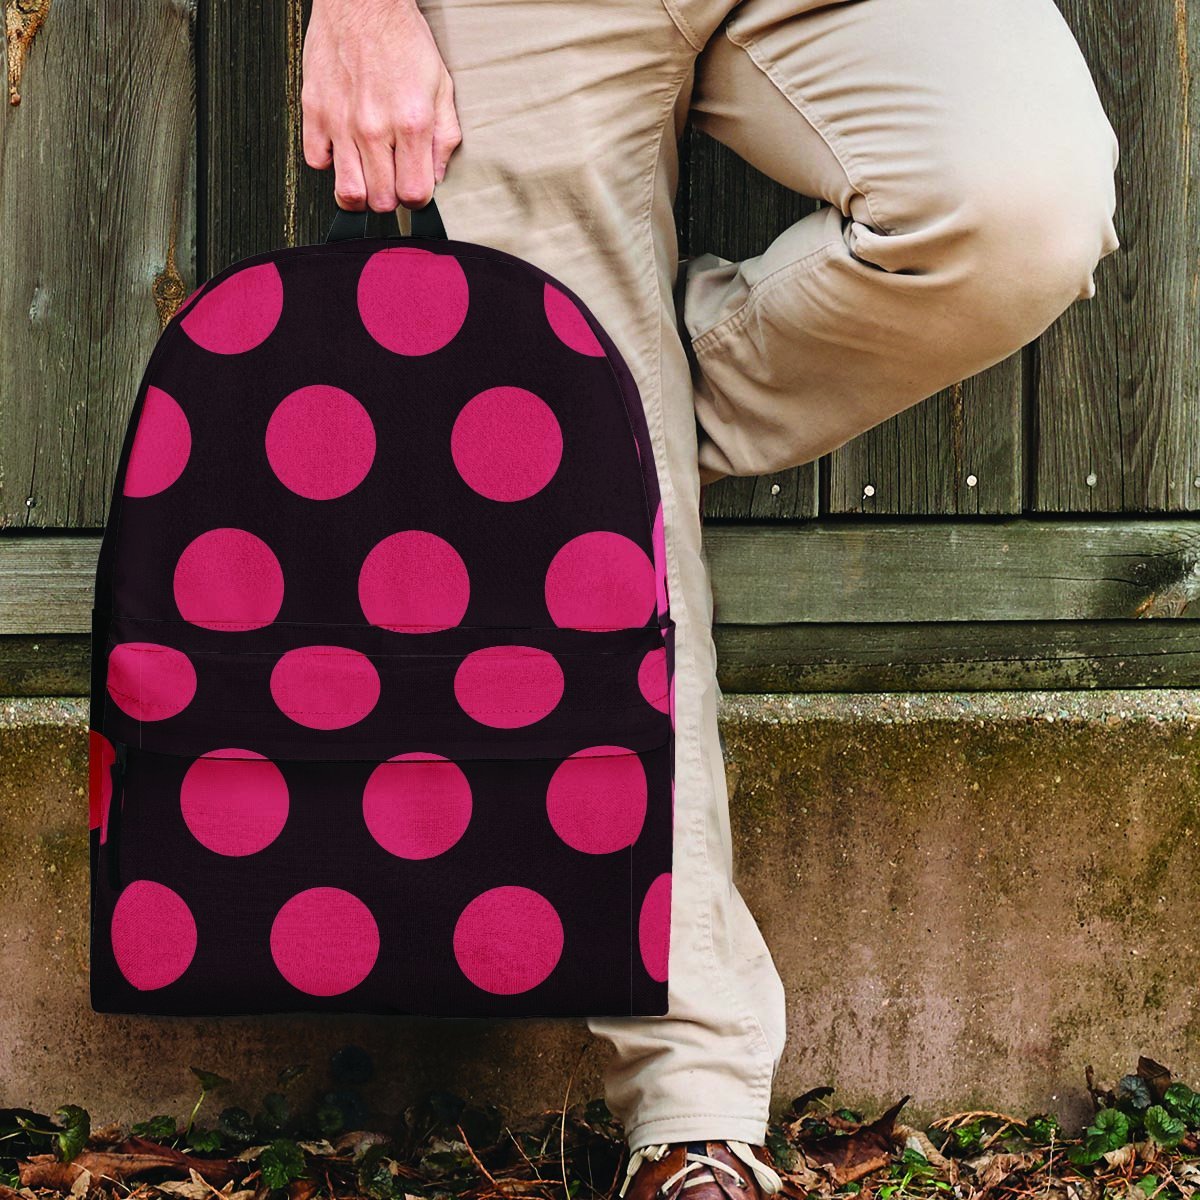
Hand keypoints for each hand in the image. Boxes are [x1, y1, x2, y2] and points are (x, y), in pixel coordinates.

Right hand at [302, 0, 461, 211]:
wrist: (362, 1)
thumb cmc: (401, 39)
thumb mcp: (441, 87)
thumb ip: (445, 137)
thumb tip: (437, 175)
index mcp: (411, 123)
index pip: (414, 194)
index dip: (417, 199)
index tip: (415, 189)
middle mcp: (374, 127)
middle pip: (381, 201)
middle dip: (390, 198)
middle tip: (391, 180)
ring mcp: (341, 122)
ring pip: (348, 192)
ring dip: (360, 192)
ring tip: (367, 176)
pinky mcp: (314, 111)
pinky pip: (316, 162)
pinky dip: (329, 163)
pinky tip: (343, 149)